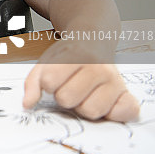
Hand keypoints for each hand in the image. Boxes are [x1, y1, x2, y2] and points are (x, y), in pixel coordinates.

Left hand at [23, 39, 139, 120]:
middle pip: (68, 100)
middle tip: (70, 85)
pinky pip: (125, 113)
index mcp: (75, 56)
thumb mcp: (45, 62)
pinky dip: (113, 114)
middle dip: (64, 96)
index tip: (55, 77)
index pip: (50, 83)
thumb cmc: (67, 56)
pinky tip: (104, 101)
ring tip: (84, 93)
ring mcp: (115, 81)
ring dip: (83, 106)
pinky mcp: (127, 93)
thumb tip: (27, 105)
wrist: (94, 40)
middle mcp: (98, 68)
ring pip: (90, 111)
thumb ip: (32, 84)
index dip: (48, 83)